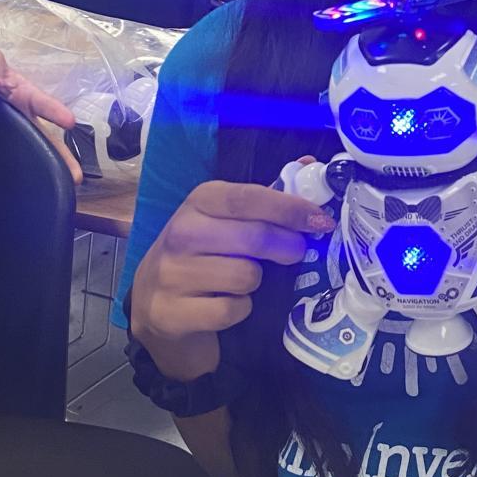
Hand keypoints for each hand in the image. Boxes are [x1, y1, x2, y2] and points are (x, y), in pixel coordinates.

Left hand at [0, 47, 82, 182]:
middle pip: (47, 140)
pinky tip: (26, 191)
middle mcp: (24, 120)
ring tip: (62, 187)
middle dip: (62, 157)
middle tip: (77, 176)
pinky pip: (13, 162)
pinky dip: (22, 176)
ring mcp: (13, 137)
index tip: (69, 121)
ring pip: (34, 154)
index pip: (42, 103)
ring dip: (47, 169)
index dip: (54, 111)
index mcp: (24, 96)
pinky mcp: (0, 149)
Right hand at [130, 173, 333, 377]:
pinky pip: (230, 310)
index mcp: (200, 201)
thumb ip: (267, 197)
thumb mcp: (226, 220)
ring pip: (245, 277)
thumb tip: (310, 164)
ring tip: (244, 280)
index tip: (320, 220)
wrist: (156, 304)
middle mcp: (181, 232)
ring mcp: (172, 273)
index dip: (289, 208)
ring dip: (256, 283)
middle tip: (295, 252)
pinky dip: (239, 310)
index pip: (249, 198)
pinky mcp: (172, 312)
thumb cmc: (204, 254)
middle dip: (286, 247)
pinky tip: (226, 304)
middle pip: (254, 238)